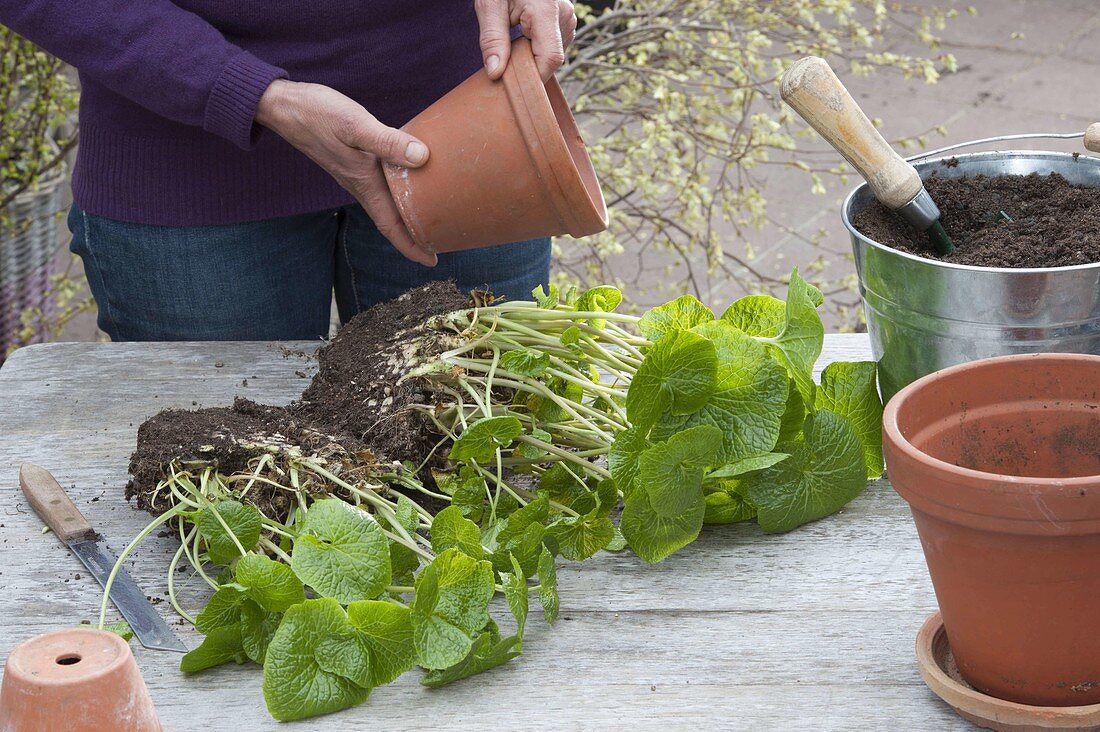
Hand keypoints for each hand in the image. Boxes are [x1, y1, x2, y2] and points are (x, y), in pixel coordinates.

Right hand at [255, 79, 436, 265]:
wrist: (284, 106)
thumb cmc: (318, 114)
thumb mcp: (355, 125)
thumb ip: (388, 142)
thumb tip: (421, 157)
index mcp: (364, 184)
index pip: (390, 226)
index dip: (411, 246)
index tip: (432, 261)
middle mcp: (361, 185)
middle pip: (391, 220)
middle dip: (414, 236)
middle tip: (442, 242)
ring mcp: (355, 174)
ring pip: (386, 204)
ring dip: (406, 216)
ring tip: (430, 219)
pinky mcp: (353, 160)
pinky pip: (381, 184)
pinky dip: (397, 191)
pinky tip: (410, 180)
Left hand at [475, 0, 577, 81]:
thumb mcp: (490, 6)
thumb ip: (492, 39)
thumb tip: (495, 73)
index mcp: (547, 10)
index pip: (550, 59)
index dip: (533, 77)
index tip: (513, 83)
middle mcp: (564, 16)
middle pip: (551, 59)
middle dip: (529, 65)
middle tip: (505, 56)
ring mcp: (569, 19)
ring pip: (553, 55)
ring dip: (533, 56)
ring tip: (516, 38)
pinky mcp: (567, 23)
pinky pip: (554, 47)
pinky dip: (538, 49)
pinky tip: (525, 36)